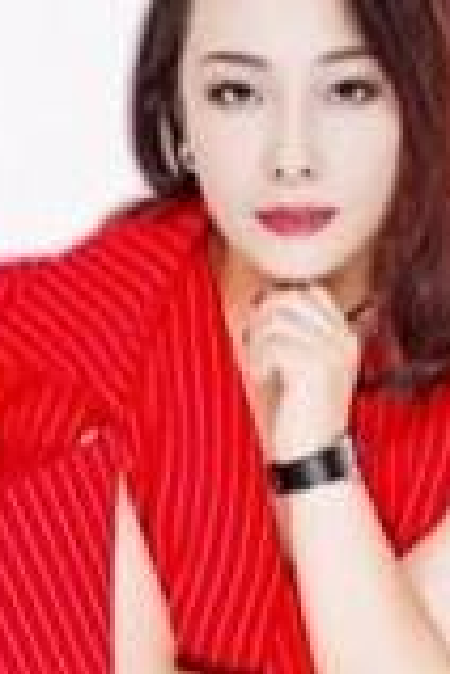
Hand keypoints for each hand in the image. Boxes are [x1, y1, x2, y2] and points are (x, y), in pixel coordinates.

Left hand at [242, 284, 359, 461]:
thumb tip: (262, 298)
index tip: (263, 326)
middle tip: (254, 344)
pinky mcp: (314, 368)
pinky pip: (272, 343)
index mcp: (345, 337)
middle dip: (262, 317)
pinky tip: (262, 377)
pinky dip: (258, 359)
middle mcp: (343, 340)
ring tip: (258, 364)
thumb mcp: (301, 365)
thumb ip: (292, 332)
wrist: (312, 455)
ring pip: (276, 318)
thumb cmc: (299, 410)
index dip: (279, 301)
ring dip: (256, 341)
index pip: (311, 292)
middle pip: (290, 297)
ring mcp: (331, 353)